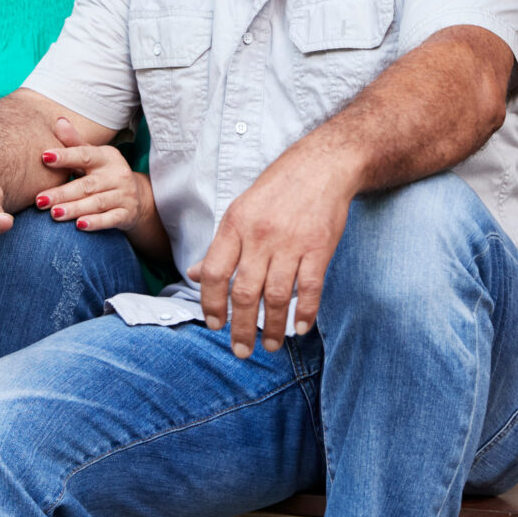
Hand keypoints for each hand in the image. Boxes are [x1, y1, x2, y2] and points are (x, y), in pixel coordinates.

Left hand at [36, 118, 152, 232]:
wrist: (137, 196)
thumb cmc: (104, 173)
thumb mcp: (93, 156)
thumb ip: (74, 142)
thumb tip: (59, 121)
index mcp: (107, 157)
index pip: (85, 155)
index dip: (66, 156)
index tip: (45, 157)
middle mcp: (117, 174)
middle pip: (87, 184)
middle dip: (63, 193)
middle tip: (40, 200)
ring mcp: (124, 195)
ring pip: (97, 202)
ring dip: (75, 209)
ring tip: (54, 214)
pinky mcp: (127, 214)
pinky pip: (111, 219)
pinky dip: (96, 223)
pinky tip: (80, 226)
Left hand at [189, 139, 353, 358]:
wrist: (321, 166)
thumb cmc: (278, 188)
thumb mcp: (241, 209)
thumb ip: (222, 245)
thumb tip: (196, 274)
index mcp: (236, 224)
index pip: (216, 272)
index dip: (212, 304)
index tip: (215, 324)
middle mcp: (260, 236)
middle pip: (245, 292)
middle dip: (240, 328)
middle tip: (240, 350)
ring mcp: (291, 243)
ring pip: (276, 296)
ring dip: (271, 327)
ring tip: (268, 345)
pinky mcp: (319, 248)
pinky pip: (310, 288)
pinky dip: (305, 312)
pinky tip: (300, 327)